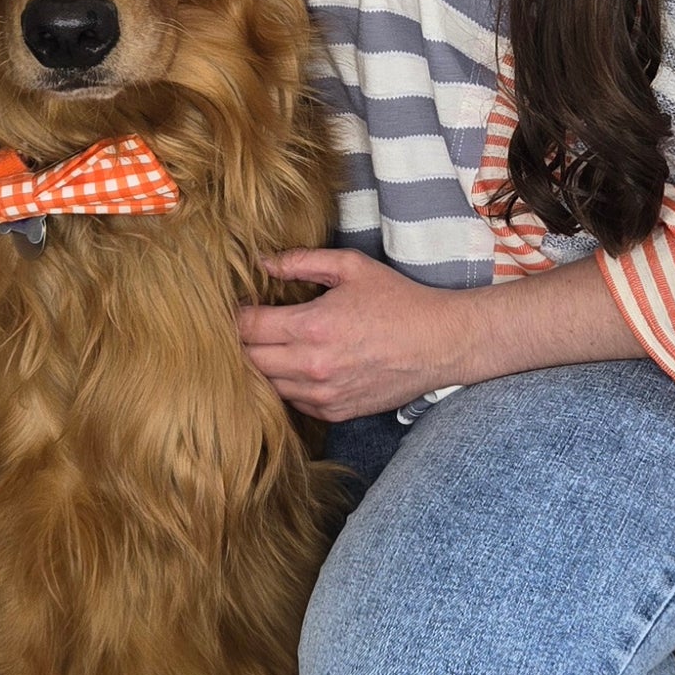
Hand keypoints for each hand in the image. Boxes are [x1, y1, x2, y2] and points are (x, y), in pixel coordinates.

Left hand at [235, 247, 462, 420]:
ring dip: (262, 366)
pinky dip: (286, 386)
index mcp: (312, 326)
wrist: (440, 344)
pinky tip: (296, 366)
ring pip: (266, 386)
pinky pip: (292, 402)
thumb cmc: (398, 301)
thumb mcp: (352, 267)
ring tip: (270, 346)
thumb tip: (263, 262)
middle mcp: (312, 366)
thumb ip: (302, 261)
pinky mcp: (335, 413)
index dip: (234, 314)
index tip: (235, 306)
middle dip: (241, 342)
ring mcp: (322, 395)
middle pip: (248, 360)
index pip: (247, 327)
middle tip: (247, 326)